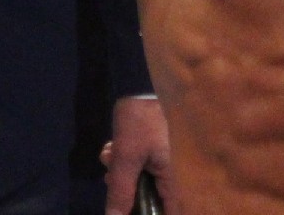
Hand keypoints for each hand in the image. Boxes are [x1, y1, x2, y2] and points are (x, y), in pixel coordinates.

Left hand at [100, 96, 175, 214]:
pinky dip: (127, 161)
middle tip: (110, 178)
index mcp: (175, 177)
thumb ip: (121, 192)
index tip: (132, 209)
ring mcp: (167, 159)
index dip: (151, 214)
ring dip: (122, 174)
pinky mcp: (158, 148)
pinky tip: (113, 148)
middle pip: (151, 198)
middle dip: (126, 191)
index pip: (171, 211)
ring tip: (108, 156)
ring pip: (143, 180)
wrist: (143, 82)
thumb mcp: (126, 157)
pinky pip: (142, 164)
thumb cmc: (140, 121)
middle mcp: (175, 171)